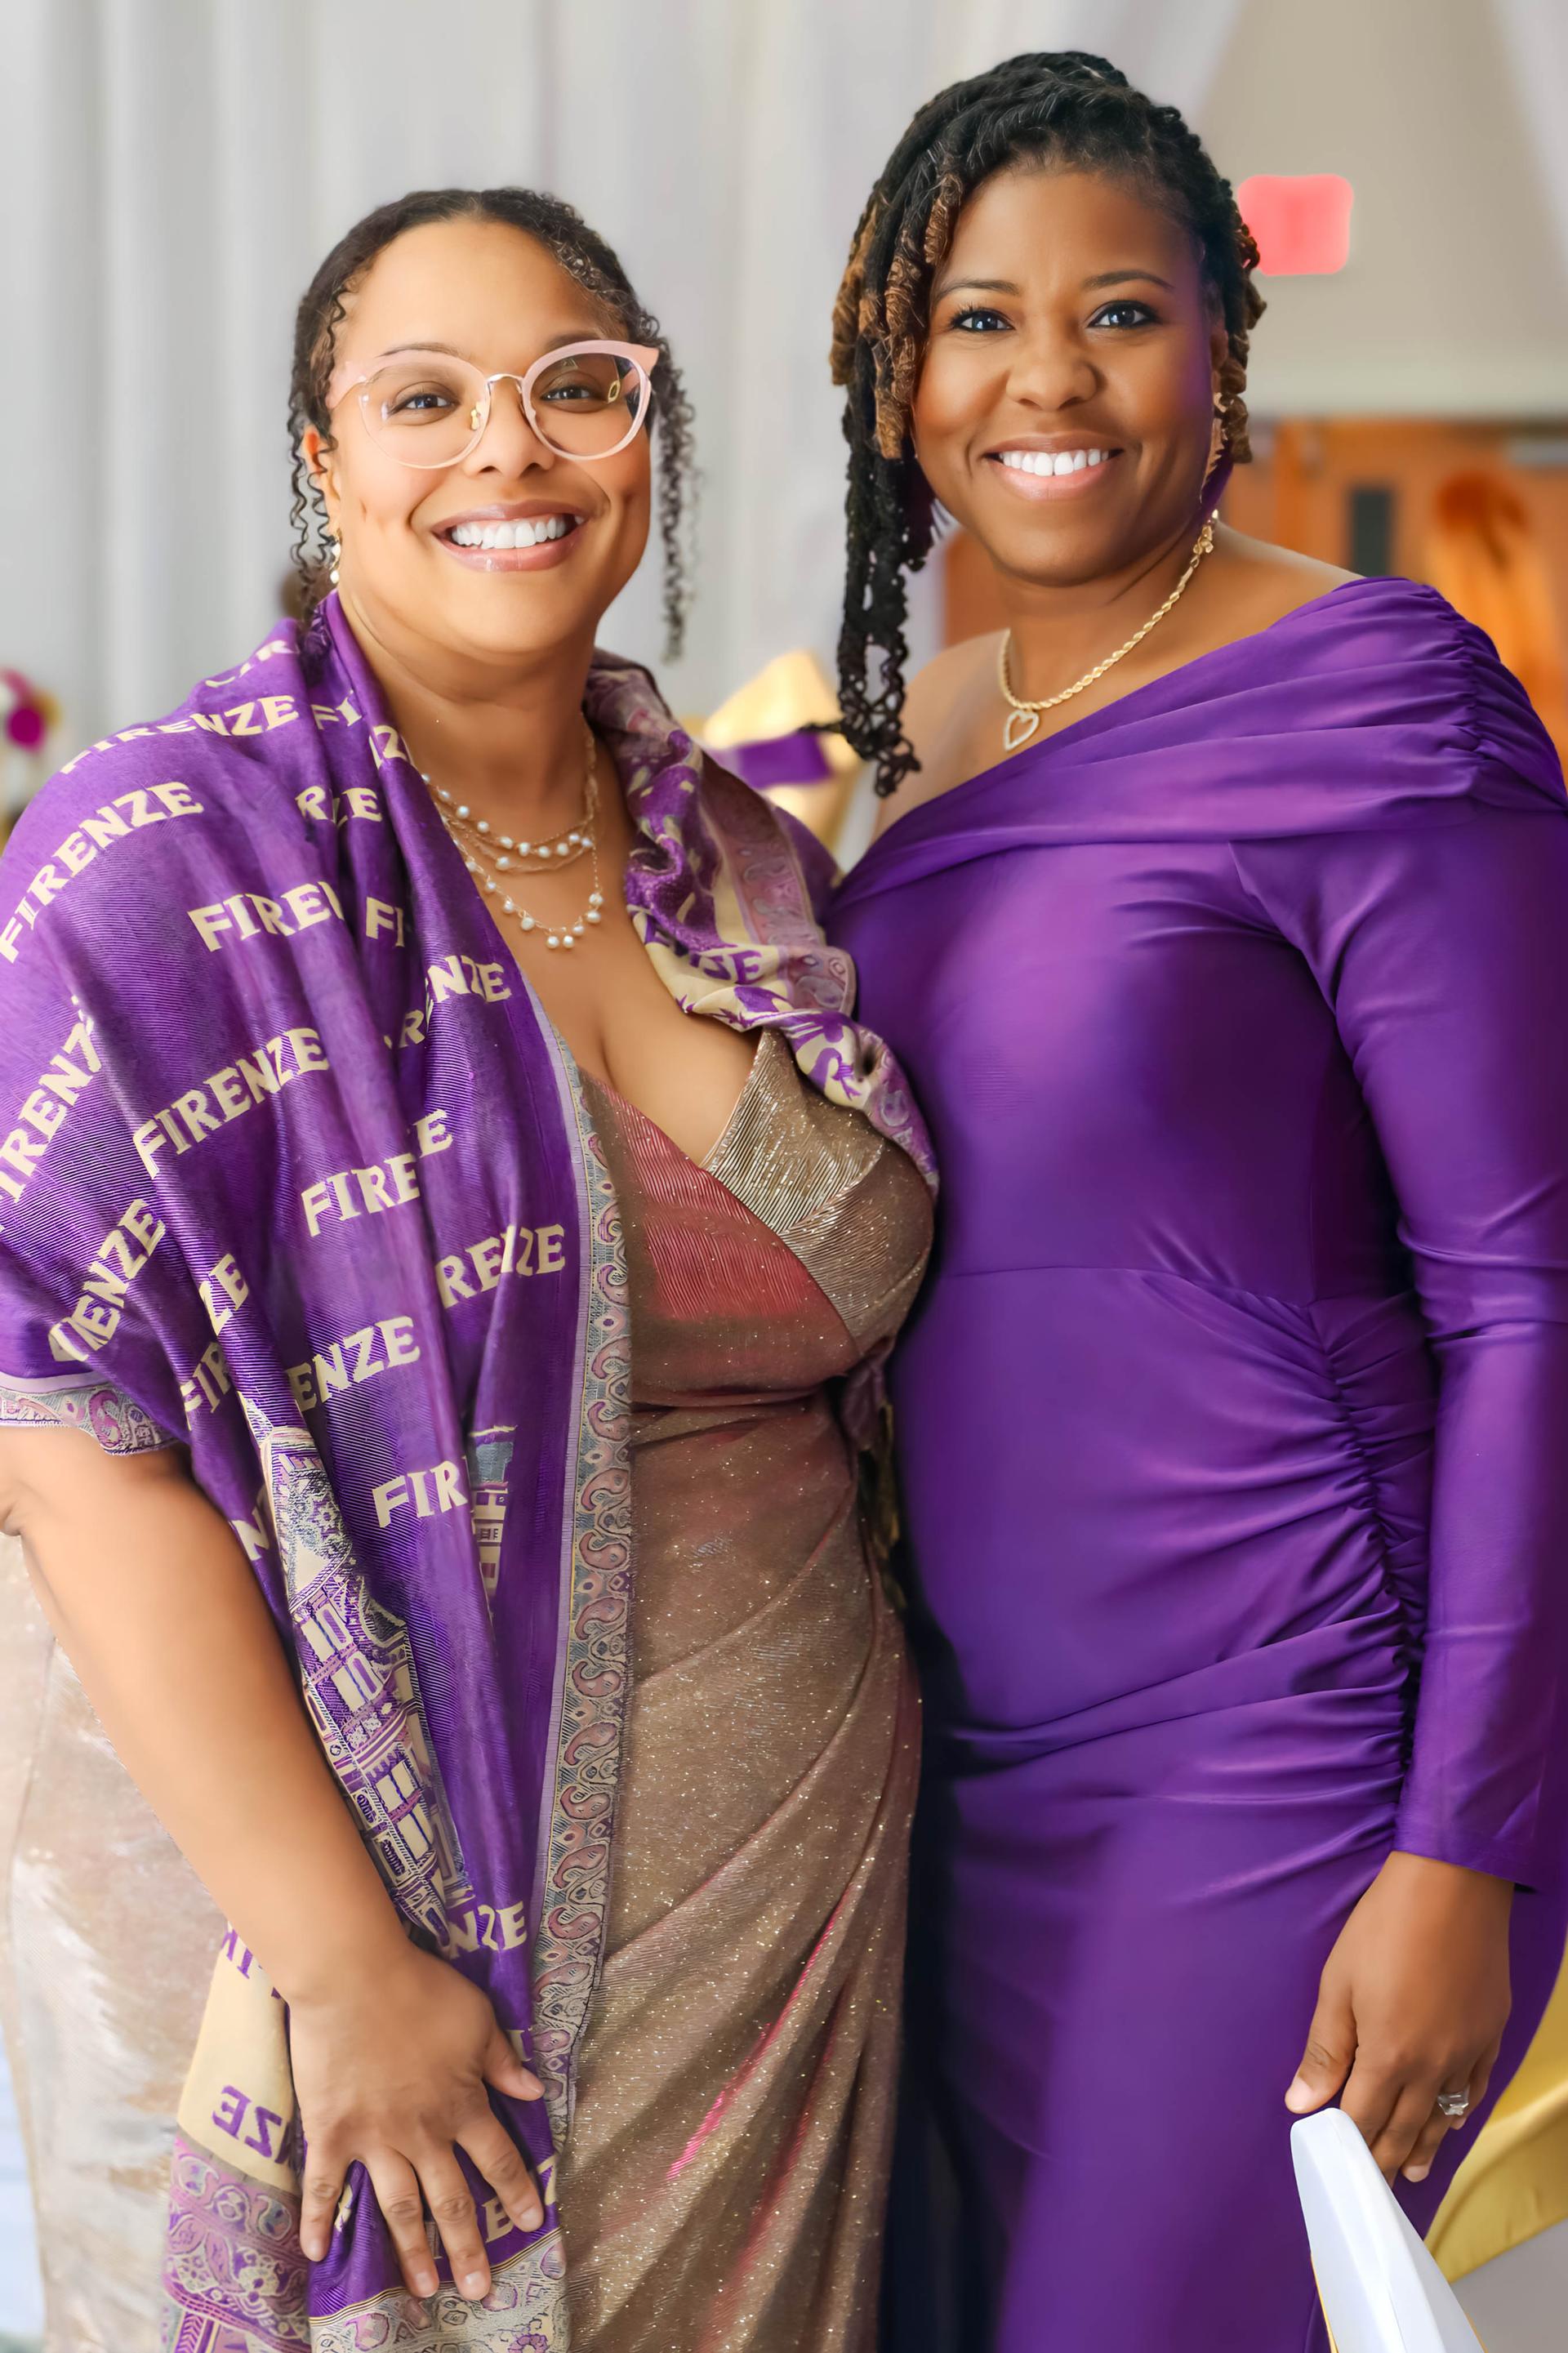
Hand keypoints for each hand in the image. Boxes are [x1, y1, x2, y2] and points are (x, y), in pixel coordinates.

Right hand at [289, 1943, 544, 2301]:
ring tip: (424, 2291)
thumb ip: (502, 2061)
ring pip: (399, 2208)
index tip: (532, 2224)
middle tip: (478, 2292)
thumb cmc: (422, 1990)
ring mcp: (375, 2139)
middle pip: (452, 2200)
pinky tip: (316, 2256)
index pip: (499, 2160)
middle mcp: (423, 2134)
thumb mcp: (479, 2018)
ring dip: (412, 2253)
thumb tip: (533, 2092)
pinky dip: (319, 2222)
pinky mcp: (331, 2134)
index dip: (518, 2192)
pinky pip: (325, 2187)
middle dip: (468, 2248)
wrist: (355, 1978)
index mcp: (463, 2105)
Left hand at [1284, 1850, 1512, 2183]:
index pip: (1365, 2117)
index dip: (1349, 2143)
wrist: (1452, 1886)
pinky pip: (1476, 2087)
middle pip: (1405, 2125)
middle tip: (1373, 2185)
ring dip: (1425, 2145)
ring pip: (1444, 2115)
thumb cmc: (1383, 1928)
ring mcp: (1468, 2051)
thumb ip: (1325, 2050)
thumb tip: (1301, 2104)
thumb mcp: (1338, 1984)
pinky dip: (1461, 2111)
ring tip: (1410, 2172)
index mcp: (1390, 2056)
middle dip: (1385, 2155)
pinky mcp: (1491, 2032)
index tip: (1337, 2166)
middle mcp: (1433, 2066)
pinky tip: (1453, 2121)